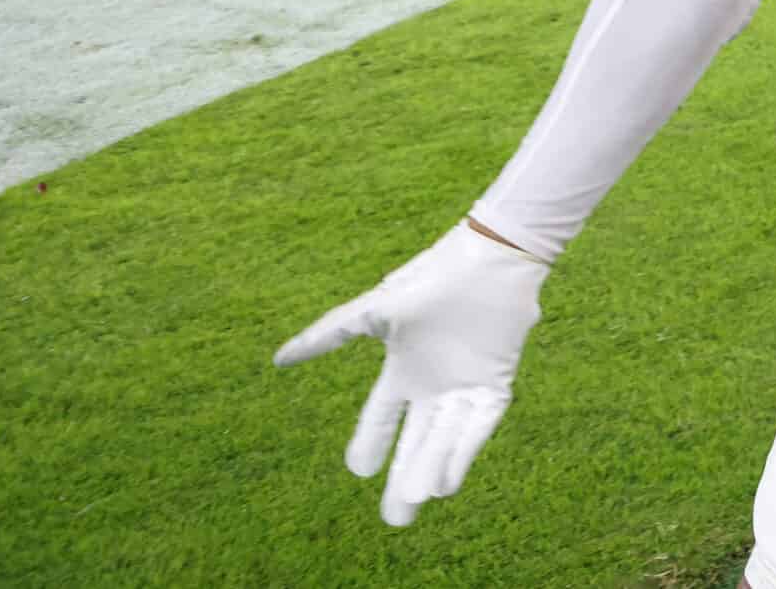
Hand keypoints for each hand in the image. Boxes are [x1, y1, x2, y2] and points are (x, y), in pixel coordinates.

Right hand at [274, 224, 547, 525]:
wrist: (491, 257)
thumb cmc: (434, 276)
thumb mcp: (374, 310)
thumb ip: (330, 335)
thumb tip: (279, 358)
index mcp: (404, 368)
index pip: (383, 416)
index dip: (371, 444)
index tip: (358, 471)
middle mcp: (434, 383)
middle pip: (417, 440)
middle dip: (405, 478)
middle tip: (395, 519)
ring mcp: (465, 384)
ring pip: (445, 438)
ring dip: (432, 469)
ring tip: (416, 502)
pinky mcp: (496, 380)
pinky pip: (479, 424)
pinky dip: (465, 450)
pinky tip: (449, 480)